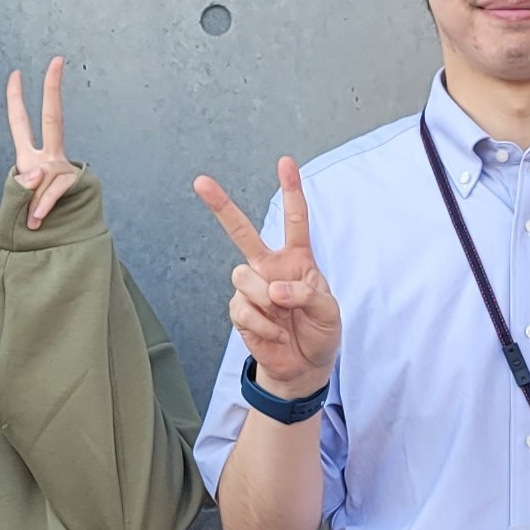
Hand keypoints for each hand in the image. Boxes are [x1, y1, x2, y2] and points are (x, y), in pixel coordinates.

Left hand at [6, 57, 83, 228]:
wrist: (62, 239)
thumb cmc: (34, 219)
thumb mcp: (18, 201)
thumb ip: (22, 188)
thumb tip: (39, 175)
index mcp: (31, 157)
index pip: (21, 123)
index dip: (16, 99)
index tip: (16, 73)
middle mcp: (50, 157)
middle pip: (54, 117)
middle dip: (53, 89)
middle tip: (56, 61)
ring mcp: (64, 169)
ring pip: (44, 174)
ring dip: (33, 203)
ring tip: (31, 221)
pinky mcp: (75, 184)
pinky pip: (53, 192)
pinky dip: (42, 208)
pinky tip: (37, 221)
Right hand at [194, 158, 340, 398]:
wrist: (304, 366)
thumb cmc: (320, 332)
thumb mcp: (328, 311)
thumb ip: (307, 293)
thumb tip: (274, 289)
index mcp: (297, 259)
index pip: (294, 220)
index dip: (291, 190)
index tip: (286, 162)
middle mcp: (270, 267)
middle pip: (241, 232)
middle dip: (221, 206)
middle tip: (201, 182)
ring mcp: (252, 288)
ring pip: (243, 277)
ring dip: (265, 300)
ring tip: (282, 318)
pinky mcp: (240, 311)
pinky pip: (243, 309)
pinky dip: (263, 325)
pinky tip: (275, 333)